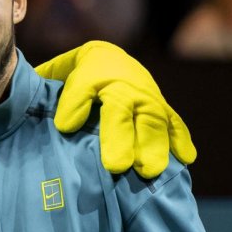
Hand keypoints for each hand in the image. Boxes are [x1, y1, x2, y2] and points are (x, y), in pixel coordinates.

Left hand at [35, 41, 196, 177]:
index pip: (84, 85)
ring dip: (153, 145)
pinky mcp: (163, 109)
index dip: (75, 104)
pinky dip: (180, 140)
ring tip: (148, 171)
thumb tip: (45, 116)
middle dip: (119, 136)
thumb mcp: (57, 76)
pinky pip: (175, 123)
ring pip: (153, 118)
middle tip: (116, 166)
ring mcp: (147, 96)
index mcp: (94, 71)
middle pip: (122, 107)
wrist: (110, 60)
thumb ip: (48, 92)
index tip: (64, 126)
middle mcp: (124, 83)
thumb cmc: (75, 77)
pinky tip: (185, 158)